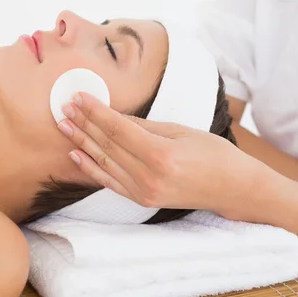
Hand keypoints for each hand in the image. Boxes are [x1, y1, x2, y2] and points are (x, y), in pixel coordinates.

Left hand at [57, 92, 276, 218]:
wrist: (234, 190)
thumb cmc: (215, 155)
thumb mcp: (182, 131)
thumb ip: (144, 126)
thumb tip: (114, 115)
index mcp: (162, 155)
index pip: (118, 129)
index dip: (96, 111)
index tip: (79, 96)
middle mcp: (149, 177)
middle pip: (107, 144)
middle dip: (83, 123)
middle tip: (64, 106)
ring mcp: (144, 192)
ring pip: (104, 162)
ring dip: (81, 141)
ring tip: (63, 125)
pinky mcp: (142, 200)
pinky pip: (109, 182)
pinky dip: (90, 168)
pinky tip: (75, 154)